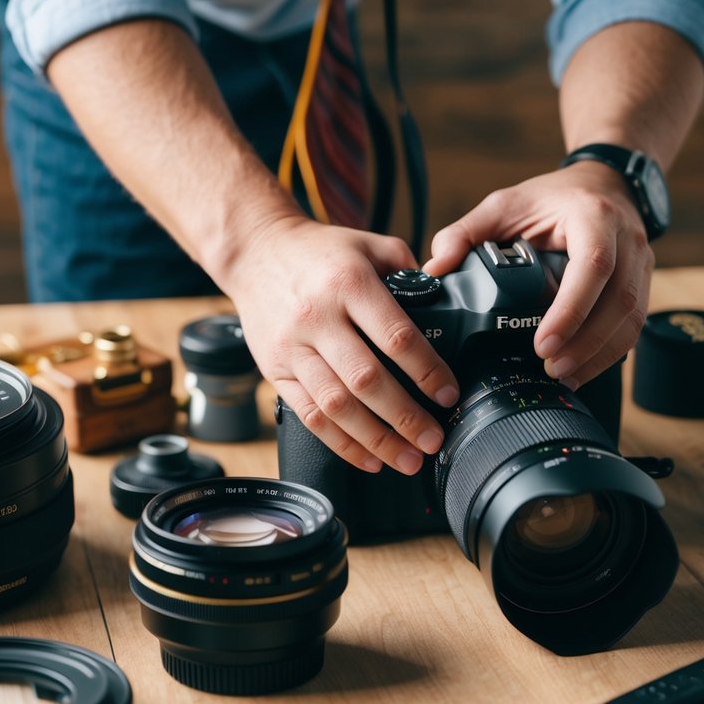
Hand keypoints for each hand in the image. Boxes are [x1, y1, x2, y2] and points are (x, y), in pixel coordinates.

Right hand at [221, 215, 459, 474]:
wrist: (255, 251)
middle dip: (405, 417)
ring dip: (376, 440)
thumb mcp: (368, 244)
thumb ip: (407, 268)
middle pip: (367, 379)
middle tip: (433, 440)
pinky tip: (367, 458)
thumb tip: (445, 300)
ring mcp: (293, 347)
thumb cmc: (317, 252)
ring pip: (337, 405)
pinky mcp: (275, 370)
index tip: (447, 395)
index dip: (427, 371)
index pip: (396, 336)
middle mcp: (318, 317)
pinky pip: (309, 415)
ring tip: (406, 459)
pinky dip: (340, 442)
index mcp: (349, 284)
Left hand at [422, 162, 653, 390]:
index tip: (543, 343)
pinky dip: (609, 353)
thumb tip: (435, 267)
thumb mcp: (506, 204)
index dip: (572, 309)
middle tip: (551, 370)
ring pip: (631, 318)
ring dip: (599, 354)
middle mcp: (626, 240)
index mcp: (593, 216)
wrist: (605, 183)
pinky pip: (633, 326)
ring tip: (564, 378)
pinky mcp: (643, 284)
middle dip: (586, 343)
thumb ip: (467, 232)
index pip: (593, 265)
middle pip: (619, 301)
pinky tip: (581, 371)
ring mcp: (641, 263)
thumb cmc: (553, 198)